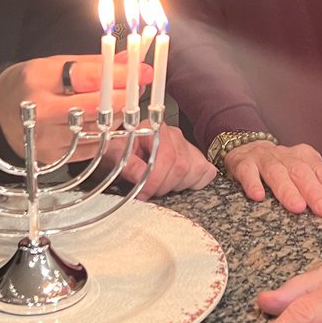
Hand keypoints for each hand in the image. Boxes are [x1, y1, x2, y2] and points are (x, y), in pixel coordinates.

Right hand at [0, 52, 149, 162]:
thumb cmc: (30, 84)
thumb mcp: (56, 64)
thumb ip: (95, 64)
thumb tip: (132, 61)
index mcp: (39, 80)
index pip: (88, 77)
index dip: (120, 74)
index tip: (143, 70)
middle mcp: (40, 111)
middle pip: (97, 107)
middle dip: (126, 97)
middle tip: (140, 87)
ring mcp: (47, 139)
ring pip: (99, 129)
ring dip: (120, 115)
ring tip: (126, 102)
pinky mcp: (54, 159)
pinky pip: (92, 147)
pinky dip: (107, 133)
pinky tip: (109, 121)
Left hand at [102, 124, 216, 199]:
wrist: (122, 150)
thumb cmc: (120, 151)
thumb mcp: (115, 154)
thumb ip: (127, 164)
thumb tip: (141, 175)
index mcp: (155, 129)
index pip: (166, 156)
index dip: (156, 179)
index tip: (143, 193)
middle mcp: (174, 135)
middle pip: (181, 166)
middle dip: (163, 186)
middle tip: (148, 191)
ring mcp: (187, 146)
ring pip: (194, 170)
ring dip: (176, 186)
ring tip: (159, 184)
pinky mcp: (195, 157)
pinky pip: (206, 173)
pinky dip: (194, 183)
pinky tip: (176, 183)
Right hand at [225, 141, 321, 224]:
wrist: (245, 152)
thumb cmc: (286, 176)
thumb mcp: (314, 184)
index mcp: (309, 159)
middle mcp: (288, 156)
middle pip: (303, 171)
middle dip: (314, 191)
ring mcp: (264, 158)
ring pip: (277, 171)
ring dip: (286, 188)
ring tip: (296, 206)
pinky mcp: (242, 163)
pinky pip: (247, 171)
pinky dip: (252, 182)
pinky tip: (256, 197)